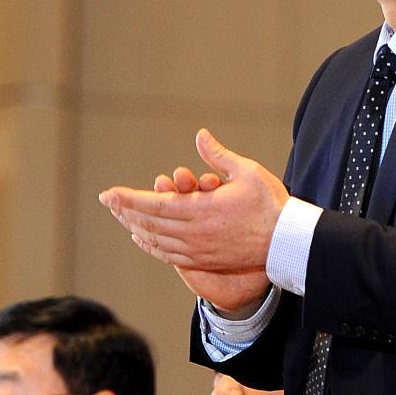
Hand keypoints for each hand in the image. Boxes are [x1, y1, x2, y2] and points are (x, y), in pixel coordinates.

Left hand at [99, 129, 283, 309]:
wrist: (286, 242)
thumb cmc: (271, 204)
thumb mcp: (247, 172)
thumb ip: (219, 155)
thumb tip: (199, 135)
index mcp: (202, 209)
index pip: (155, 204)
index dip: (129, 199)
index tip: (110, 194)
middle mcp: (195, 232)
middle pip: (150, 223)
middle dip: (126, 211)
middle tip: (109, 202)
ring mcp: (198, 249)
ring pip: (156, 240)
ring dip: (135, 228)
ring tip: (121, 217)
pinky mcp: (204, 260)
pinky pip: (169, 255)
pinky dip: (151, 246)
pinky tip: (142, 238)